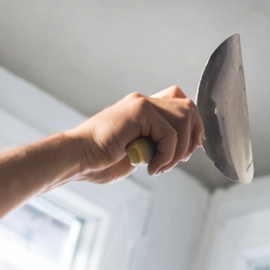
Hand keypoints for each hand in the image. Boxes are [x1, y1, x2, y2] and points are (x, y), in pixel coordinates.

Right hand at [66, 87, 204, 182]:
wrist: (77, 157)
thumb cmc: (99, 160)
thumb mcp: (136, 152)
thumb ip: (156, 145)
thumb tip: (183, 151)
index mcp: (143, 110)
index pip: (180, 103)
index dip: (192, 126)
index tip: (185, 152)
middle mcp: (144, 102)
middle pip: (188, 107)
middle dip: (192, 138)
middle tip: (176, 161)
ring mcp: (141, 104)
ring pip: (184, 120)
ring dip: (178, 151)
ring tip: (159, 167)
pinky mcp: (139, 111)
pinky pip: (170, 133)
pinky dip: (166, 156)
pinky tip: (150, 168)